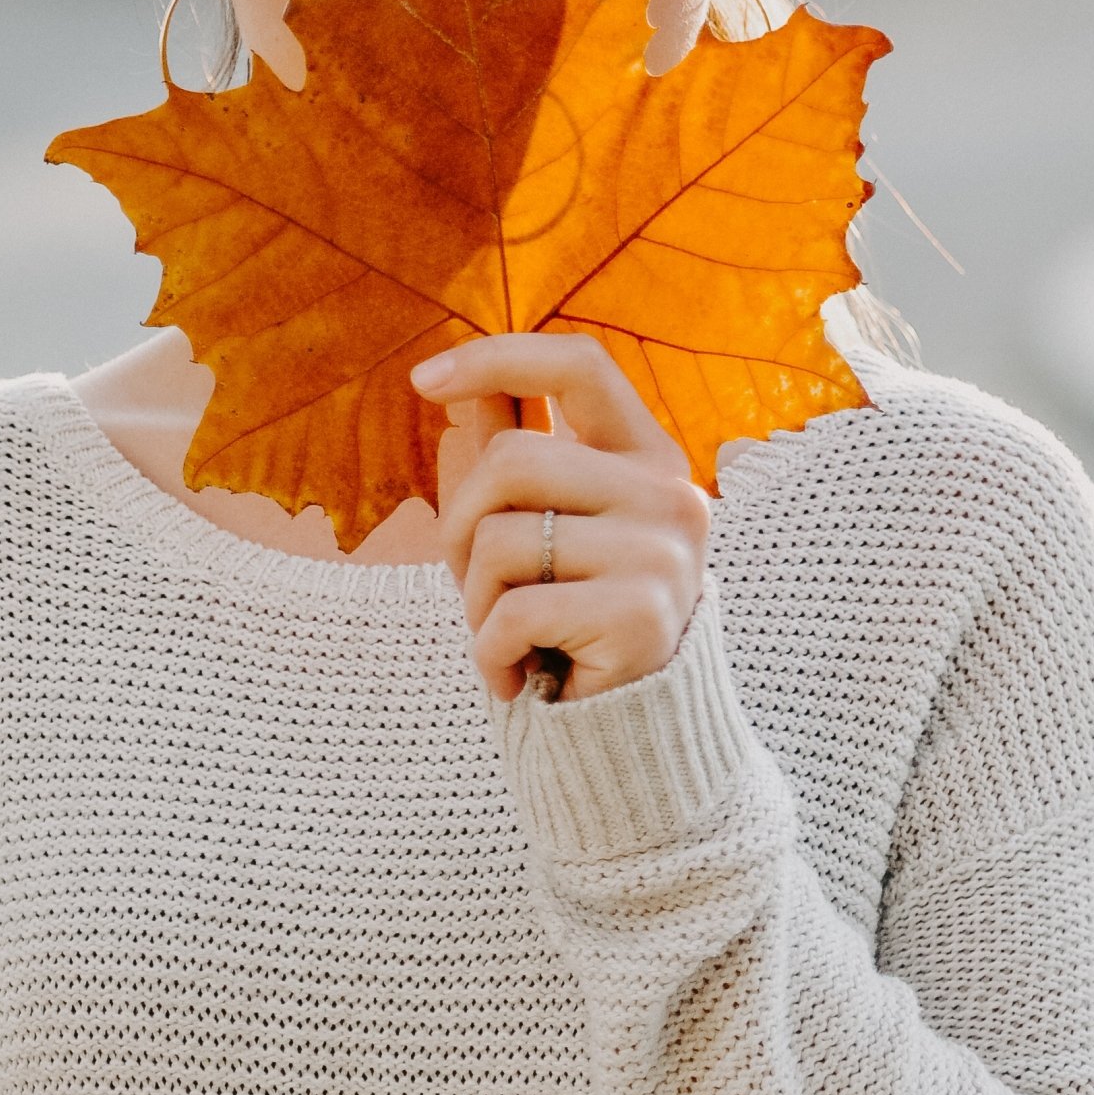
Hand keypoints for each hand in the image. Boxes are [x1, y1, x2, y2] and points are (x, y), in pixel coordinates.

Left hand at [410, 334, 709, 703]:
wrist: (630, 736)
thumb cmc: (575, 620)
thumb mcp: (546, 527)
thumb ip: (518, 452)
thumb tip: (465, 382)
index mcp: (650, 457)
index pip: (579, 365)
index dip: (497, 357)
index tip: (423, 380)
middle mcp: (669, 495)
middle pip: (511, 460)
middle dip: (461, 526)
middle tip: (476, 588)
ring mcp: (662, 555)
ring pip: (501, 539)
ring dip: (476, 600)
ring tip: (510, 637)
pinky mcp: (642, 619)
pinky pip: (515, 613)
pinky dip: (490, 654)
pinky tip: (518, 678)